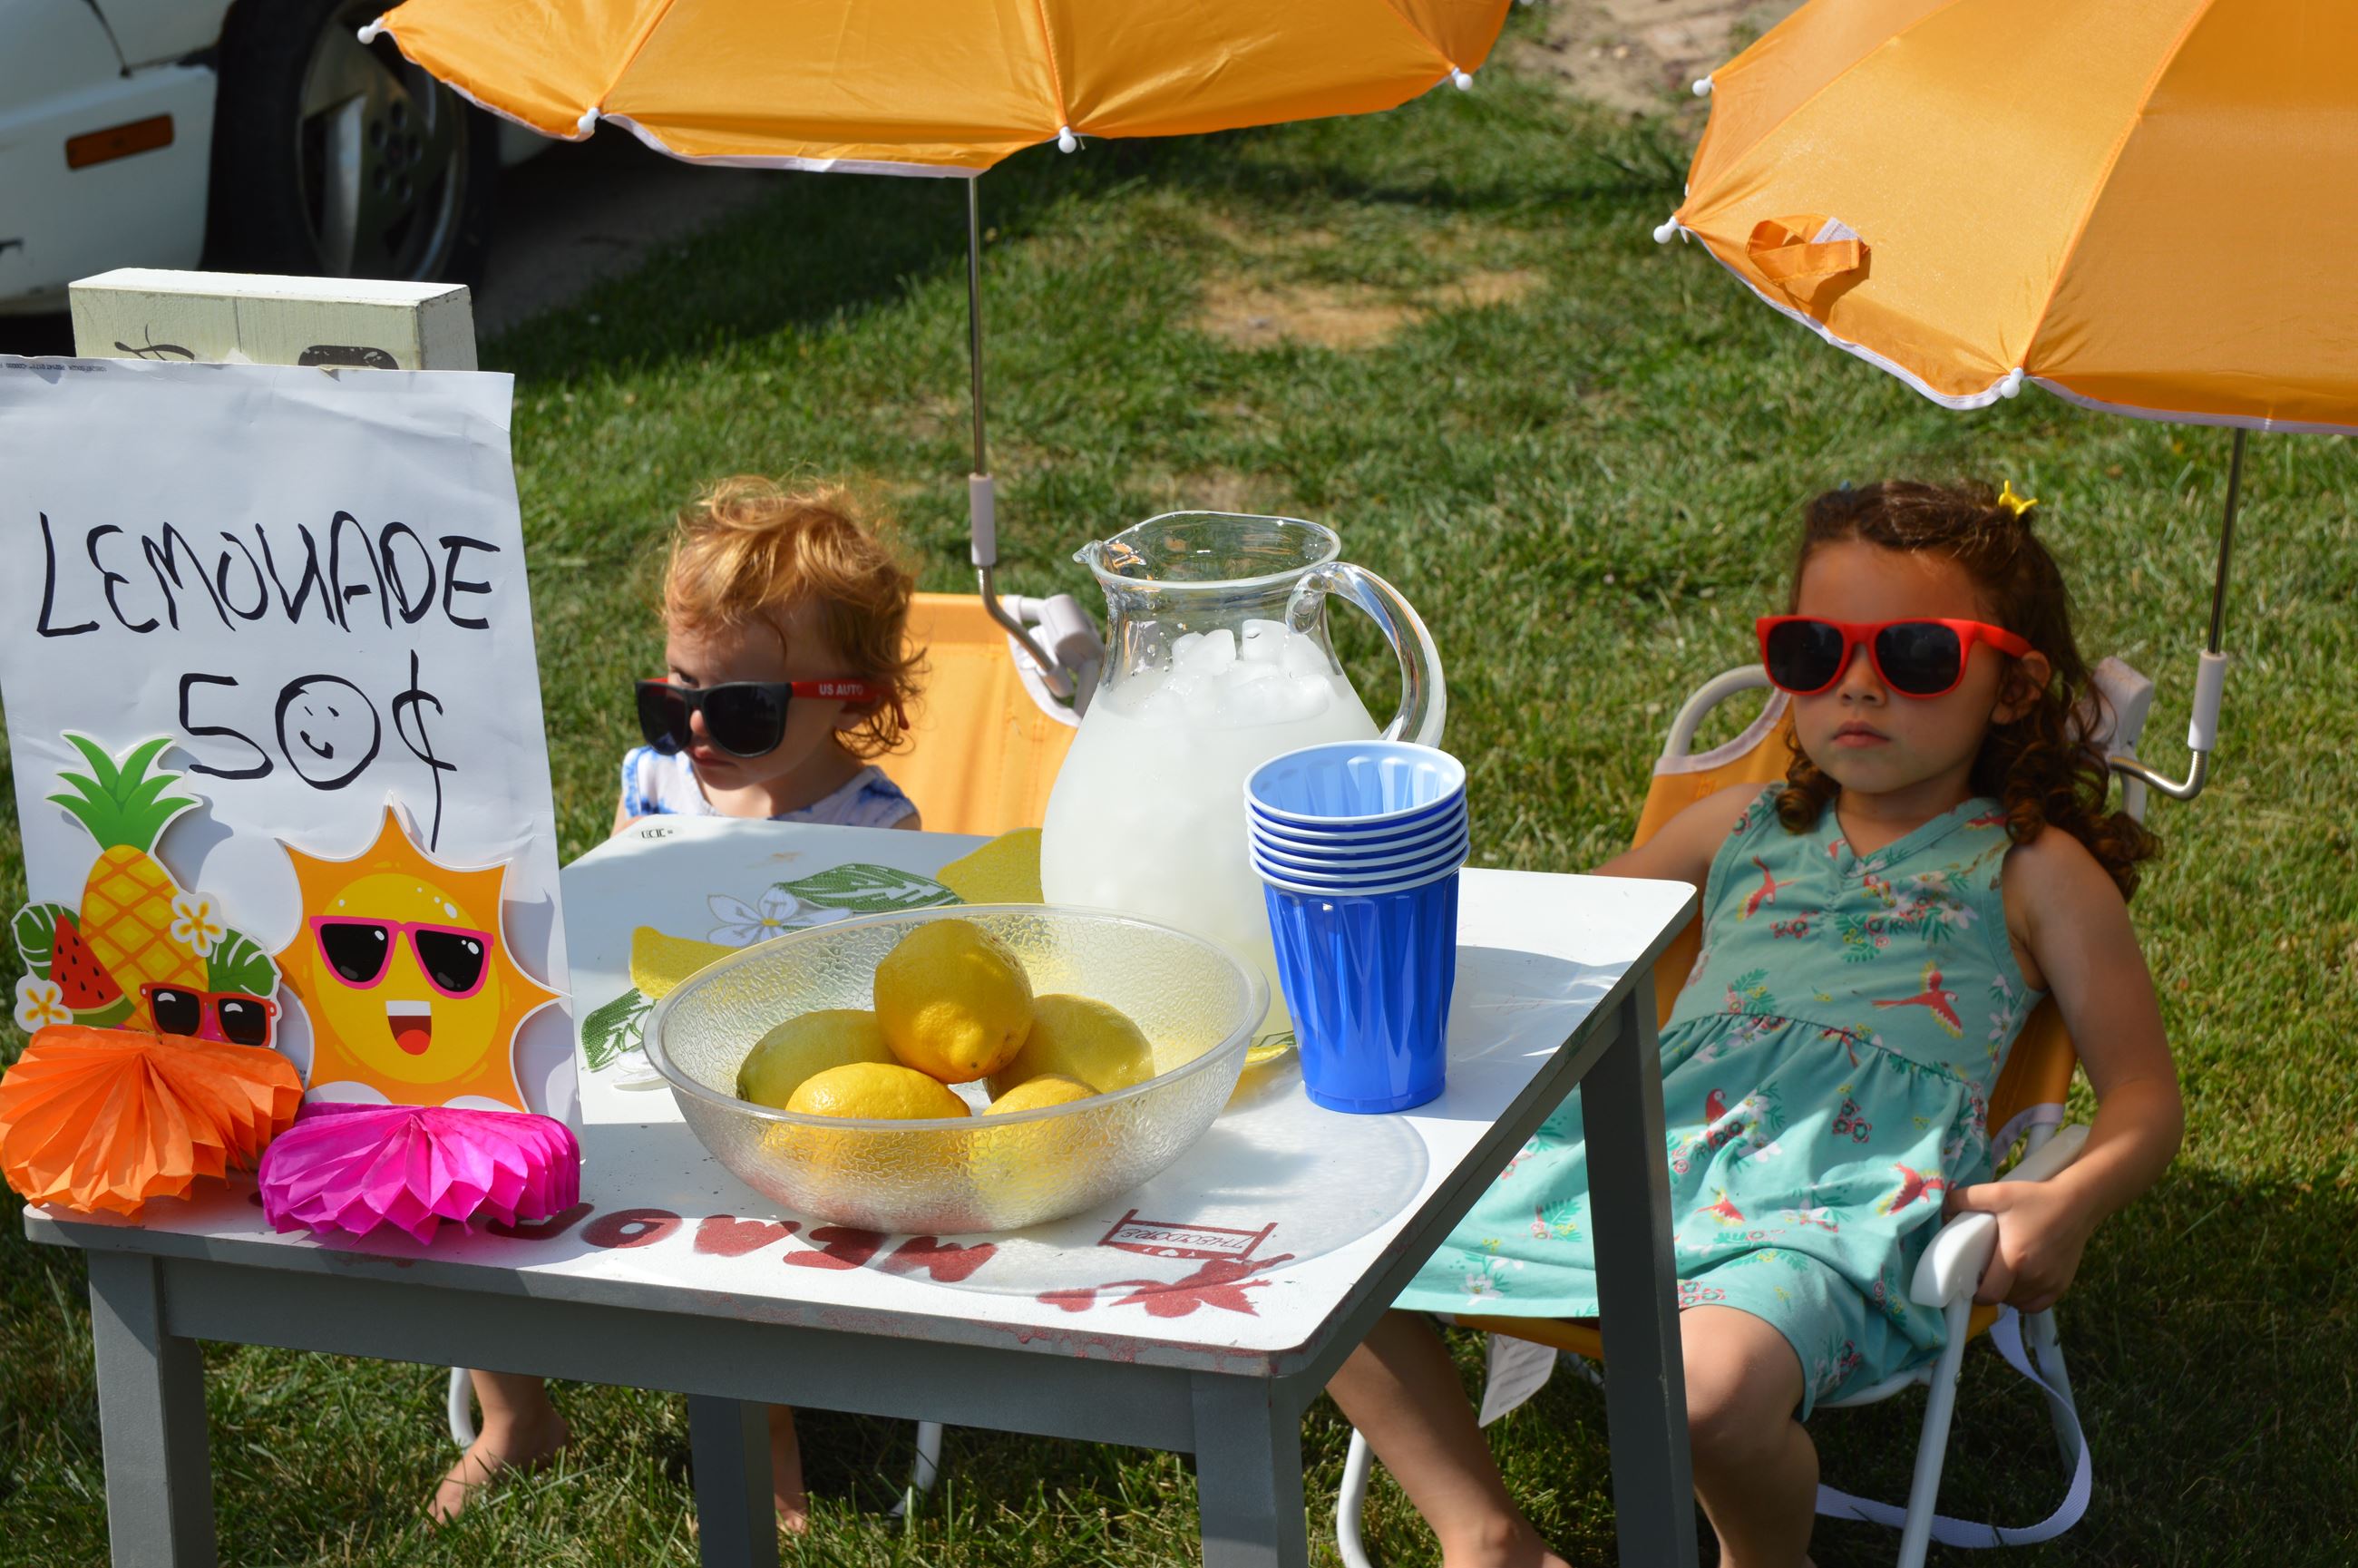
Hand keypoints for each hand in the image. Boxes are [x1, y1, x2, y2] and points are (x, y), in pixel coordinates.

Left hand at [1942, 1177, 2097, 1312]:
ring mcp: (2050, 1284)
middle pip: (2002, 1298)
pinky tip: (2019, 1284)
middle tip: (1983, 1272)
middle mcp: (2034, 1278)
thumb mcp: (1998, 1193)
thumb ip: (1965, 1199)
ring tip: (2001, 1274)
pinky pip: (2037, 1305)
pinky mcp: (2062, 1285)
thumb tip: (1941, 1207)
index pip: (1989, 1294)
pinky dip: (2025, 1299)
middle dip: (1989, 1290)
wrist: (2077, 1203)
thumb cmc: (2036, 1198)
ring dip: (2007, 1294)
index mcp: (2015, 1260)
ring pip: (2019, 1302)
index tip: (1969, 1279)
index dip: (1975, 1292)